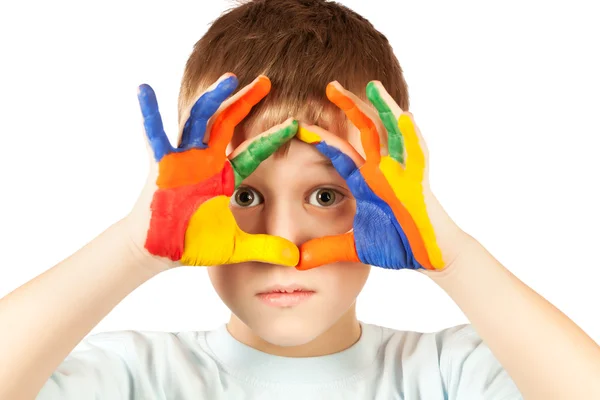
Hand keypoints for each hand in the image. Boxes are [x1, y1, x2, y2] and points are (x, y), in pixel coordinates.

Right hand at [126, 74, 298, 268]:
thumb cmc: (194, 243)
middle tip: (266, 80)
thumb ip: (265, 249)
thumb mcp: (235, 246)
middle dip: (246, 101)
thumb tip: (295, 259)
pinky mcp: (161, 165)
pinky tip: (144, 90)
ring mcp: (184, 159)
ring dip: (213, 99)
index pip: (254, 150)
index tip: (295, 123)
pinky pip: (154, 136)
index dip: (274, 137)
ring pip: (200, 120)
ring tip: (229, 79)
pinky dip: (149, 114)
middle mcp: (206, 161)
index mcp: (225, 175)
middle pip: (228, 122)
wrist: (159, 250)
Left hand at [296, 81, 465, 270]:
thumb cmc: (398, 245)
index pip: (339, 155)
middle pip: (365, 132)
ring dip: (383, 110)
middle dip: (349, 108)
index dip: (321, 139)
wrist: (430, 257)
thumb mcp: (355, 246)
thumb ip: (327, 249)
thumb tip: (298, 261)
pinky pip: (418, 154)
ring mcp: (403, 173)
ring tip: (371, 87)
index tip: (298, 125)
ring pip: (392, 134)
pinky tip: (405, 117)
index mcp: (366, 182)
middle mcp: (383, 171)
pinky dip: (411, 136)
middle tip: (330, 86)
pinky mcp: (421, 183)